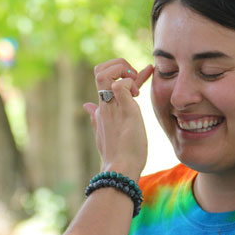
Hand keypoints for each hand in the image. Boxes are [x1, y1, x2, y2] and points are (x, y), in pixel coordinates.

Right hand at [83, 59, 153, 181]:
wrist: (121, 169)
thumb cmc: (118, 155)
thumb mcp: (105, 133)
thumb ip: (96, 118)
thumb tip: (86, 106)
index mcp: (102, 109)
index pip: (107, 80)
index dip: (125, 71)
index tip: (147, 70)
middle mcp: (104, 104)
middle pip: (98, 70)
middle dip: (118, 65)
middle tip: (135, 79)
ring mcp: (111, 106)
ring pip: (103, 72)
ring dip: (122, 70)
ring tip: (136, 87)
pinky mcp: (124, 109)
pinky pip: (120, 84)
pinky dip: (130, 82)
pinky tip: (138, 95)